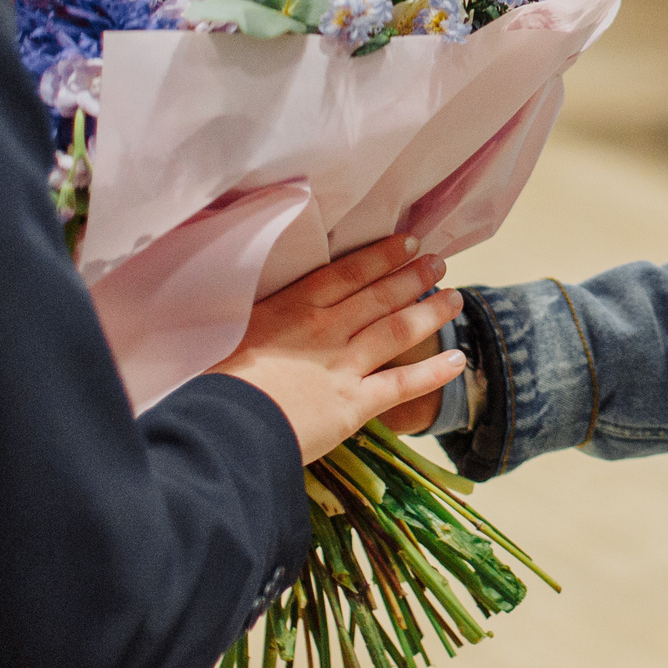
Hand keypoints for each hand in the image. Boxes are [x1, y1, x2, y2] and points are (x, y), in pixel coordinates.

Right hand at [210, 234, 464, 461]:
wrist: (219, 426)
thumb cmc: (209, 381)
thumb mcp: (223, 334)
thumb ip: (253, 320)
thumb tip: (253, 314)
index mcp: (291, 307)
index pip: (346, 273)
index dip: (381, 256)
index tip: (407, 242)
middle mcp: (325, 329)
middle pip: (379, 295)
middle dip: (412, 277)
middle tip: (438, 262)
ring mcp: (343, 365)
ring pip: (397, 330)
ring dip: (430, 312)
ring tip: (455, 297)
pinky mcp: (354, 405)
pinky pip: (402, 384)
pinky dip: (434, 371)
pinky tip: (458, 359)